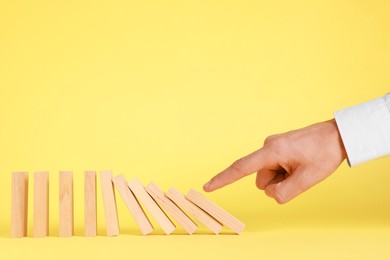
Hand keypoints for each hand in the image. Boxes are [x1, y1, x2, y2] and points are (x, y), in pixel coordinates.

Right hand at [203, 119, 346, 203]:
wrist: (337, 135)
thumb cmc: (324, 153)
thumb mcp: (307, 179)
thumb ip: (284, 193)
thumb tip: (270, 194)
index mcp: (271, 151)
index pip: (241, 168)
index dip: (223, 179)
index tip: (208, 186)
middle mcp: (268, 146)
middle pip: (262, 178)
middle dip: (277, 183)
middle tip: (300, 174)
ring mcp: (273, 146)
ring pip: (269, 175)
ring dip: (283, 178)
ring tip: (302, 168)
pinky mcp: (279, 148)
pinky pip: (276, 167)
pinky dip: (286, 172)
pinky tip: (301, 164)